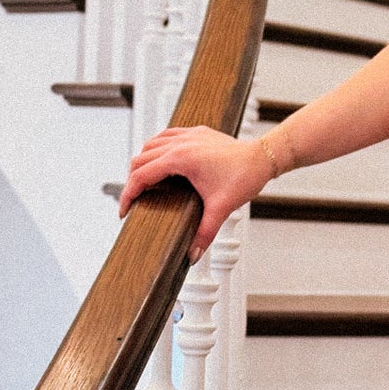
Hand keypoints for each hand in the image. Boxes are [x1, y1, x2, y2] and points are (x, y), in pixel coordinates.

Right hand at [118, 125, 269, 260]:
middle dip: (133, 181)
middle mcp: (180, 143)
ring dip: (143, 161)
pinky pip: (167, 135)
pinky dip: (158, 146)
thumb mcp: (221, 208)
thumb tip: (193, 257)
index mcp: (180, 159)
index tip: (124, 211)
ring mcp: (188, 135)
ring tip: (144, 182)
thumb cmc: (245, 177)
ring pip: (151, 144)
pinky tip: (161, 158)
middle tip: (134, 201)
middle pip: (140, 159)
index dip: (128, 195)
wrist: (264, 157)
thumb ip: (204, 233)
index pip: (141, 175)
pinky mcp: (197, 132)